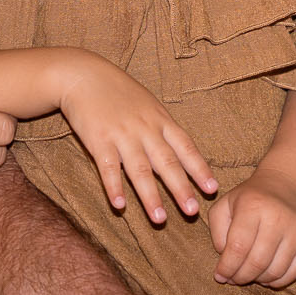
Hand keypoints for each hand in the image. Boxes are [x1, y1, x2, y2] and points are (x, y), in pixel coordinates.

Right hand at [56, 53, 218, 224]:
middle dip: (181, 188)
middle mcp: (145, 129)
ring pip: (139, 170)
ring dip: (150, 196)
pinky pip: (108, 168)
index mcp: (160, 120)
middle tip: (192, 211)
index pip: (185, 147)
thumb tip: (182, 151)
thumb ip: (163, 127)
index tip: (212, 188)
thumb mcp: (148, 104)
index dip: (199, 168)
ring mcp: (122, 135)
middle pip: (166, 162)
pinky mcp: (98, 140)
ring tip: (159, 219)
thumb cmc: (118, 91)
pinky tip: (120, 206)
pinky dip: (114, 187)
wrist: (83, 75)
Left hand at [206, 171, 295, 287]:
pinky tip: (265, 276)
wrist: (284, 187)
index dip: (227, 267)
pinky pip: (294, 273)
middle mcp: (278, 218)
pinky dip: (277, 281)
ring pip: (275, 271)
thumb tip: (225, 259)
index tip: (219, 276)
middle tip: (232, 279)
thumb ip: (217, 232)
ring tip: (247, 276)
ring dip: (257, 280)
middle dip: (240, 277)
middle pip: (257, 262)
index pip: (238, 247)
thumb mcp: (224, 206)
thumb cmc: (248, 200)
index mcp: (253, 205)